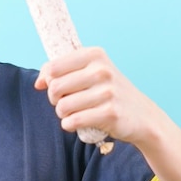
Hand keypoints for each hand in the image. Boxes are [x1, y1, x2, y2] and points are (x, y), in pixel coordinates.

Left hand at [34, 47, 160, 145]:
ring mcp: (108, 92)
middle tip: (66, 103)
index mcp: (95, 54)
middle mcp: (102, 70)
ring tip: (75, 113)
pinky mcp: (110, 113)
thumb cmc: (108, 92)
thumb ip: (61, 71)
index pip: (53, 67)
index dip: (49, 81)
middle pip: (55, 88)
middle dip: (55, 99)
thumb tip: (38, 83)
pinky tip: (78, 123)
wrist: (142, 115)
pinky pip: (73, 121)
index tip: (59, 87)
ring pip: (62, 107)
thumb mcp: (89, 72)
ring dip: (63, 114)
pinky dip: (69, 125)